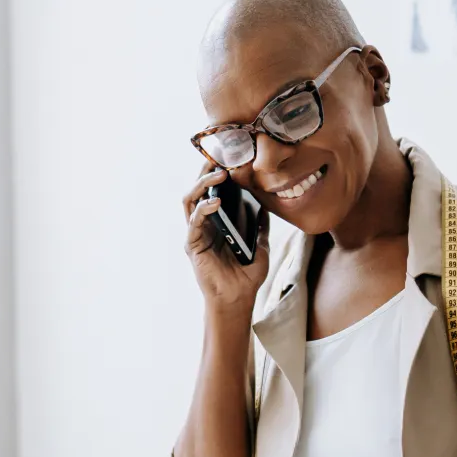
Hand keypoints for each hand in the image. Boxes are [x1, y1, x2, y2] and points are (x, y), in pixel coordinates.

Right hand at [183, 166, 269, 311]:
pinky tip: (216, 201)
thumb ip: (260, 225)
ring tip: (218, 174)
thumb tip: (266, 204)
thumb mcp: (260, 245)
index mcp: (218, 223)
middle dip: (205, 171)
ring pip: (190, 200)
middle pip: (198, 190)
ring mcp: (196, 233)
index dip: (217, 173)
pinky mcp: (192, 244)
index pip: (212, 191)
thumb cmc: (247, 276)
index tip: (230, 157)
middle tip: (220, 157)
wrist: (239, 298)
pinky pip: (194, 221)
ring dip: (201, 184)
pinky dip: (203, 208)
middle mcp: (204, 225)